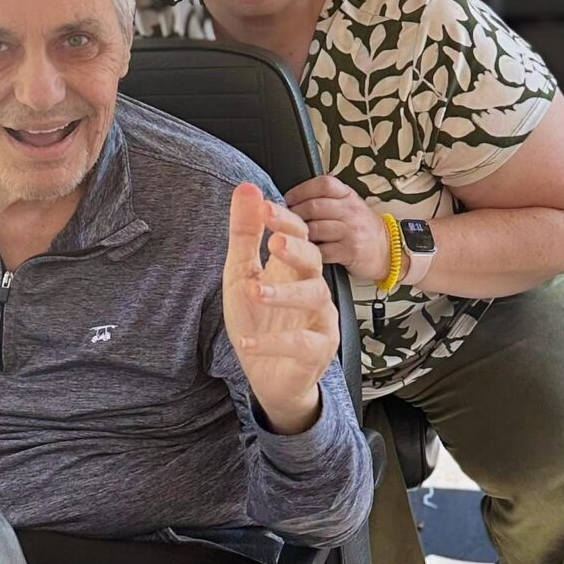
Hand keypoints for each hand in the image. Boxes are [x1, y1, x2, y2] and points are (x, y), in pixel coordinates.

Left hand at [222, 183, 339, 433]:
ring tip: (255, 291)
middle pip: (315, 261)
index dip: (284, 220)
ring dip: (284, 294)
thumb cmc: (260, 321)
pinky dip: (273, 342)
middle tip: (275, 242)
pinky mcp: (318, 351)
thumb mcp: (242, 274)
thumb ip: (245, 235)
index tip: (263, 207)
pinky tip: (248, 341)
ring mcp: (320, 320)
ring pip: (315, 298)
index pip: (298, 234)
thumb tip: (245, 188)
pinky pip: (302, 344)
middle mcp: (312, 289)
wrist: (270, 376)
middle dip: (296, 250)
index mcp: (292, 268)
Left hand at [284, 176, 389, 282]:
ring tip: (286, 237)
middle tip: (279, 221)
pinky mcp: (350, 251)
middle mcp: (350, 211)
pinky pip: (323, 251)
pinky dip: (309, 252)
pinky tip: (301, 252)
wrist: (388, 249)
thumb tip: (289, 200)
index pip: (323, 185)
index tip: (286, 199)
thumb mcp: (349, 205)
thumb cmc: (361, 227)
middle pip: (314, 207)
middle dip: (292, 214)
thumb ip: (325, 199)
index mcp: (347, 195)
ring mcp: (351, 231)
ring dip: (297, 234)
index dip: (300, 191)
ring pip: (316, 228)